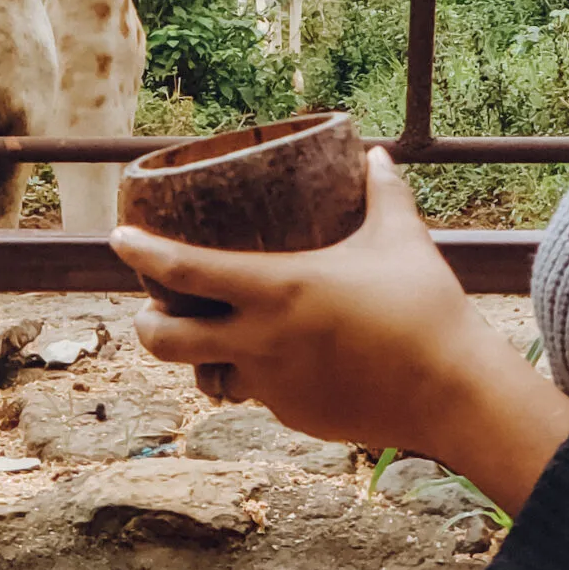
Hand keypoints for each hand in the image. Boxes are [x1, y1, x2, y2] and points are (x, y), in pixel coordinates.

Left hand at [111, 148, 568, 516]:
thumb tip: (377, 154)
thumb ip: (383, 192)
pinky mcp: (293, 415)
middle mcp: (261, 340)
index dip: (142, 254)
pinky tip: (271, 362)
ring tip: (207, 336)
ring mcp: (273, 385)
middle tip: (151, 306)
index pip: (184, 271)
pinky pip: (255, 394)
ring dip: (197, 357)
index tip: (118, 239)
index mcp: (276, 289)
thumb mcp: (400, 237)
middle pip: (167, 341)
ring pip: (207, 374)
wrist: (450, 392)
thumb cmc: (424, 308)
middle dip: (147, 323)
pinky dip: (251, 377)